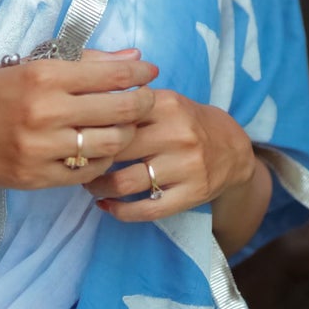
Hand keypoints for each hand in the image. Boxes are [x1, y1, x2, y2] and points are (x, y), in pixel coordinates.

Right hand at [0, 48, 158, 191]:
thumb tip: (132, 55)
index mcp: (41, 77)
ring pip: (110, 144)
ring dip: (127, 133)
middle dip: (144, 103)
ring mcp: (42, 150)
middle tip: (149, 99)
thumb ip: (82, 62)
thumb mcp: (26, 67)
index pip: (109, 75)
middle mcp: (44, 113)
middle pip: (118, 110)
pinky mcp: (39, 178)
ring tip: (127, 125)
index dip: (138, 72)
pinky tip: (101, 147)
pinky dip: (103, 158)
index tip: (150, 70)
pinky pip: (88, 171)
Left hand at [83, 89, 256, 221]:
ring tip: (90, 184)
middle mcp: (178, 134)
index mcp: (167, 104)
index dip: (89, 127)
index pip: (116, 115)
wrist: (233, 149)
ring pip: (125, 182)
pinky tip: (107, 206)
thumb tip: (83, 97)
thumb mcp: (164, 101)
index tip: (75, 133)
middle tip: (77, 162)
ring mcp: (186, 166)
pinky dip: (119, 211)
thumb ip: (129, 100)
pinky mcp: (191, 194)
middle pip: (116, 149)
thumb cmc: (186, 122)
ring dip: (98, 187)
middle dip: (89, 158)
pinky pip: (146, 209)